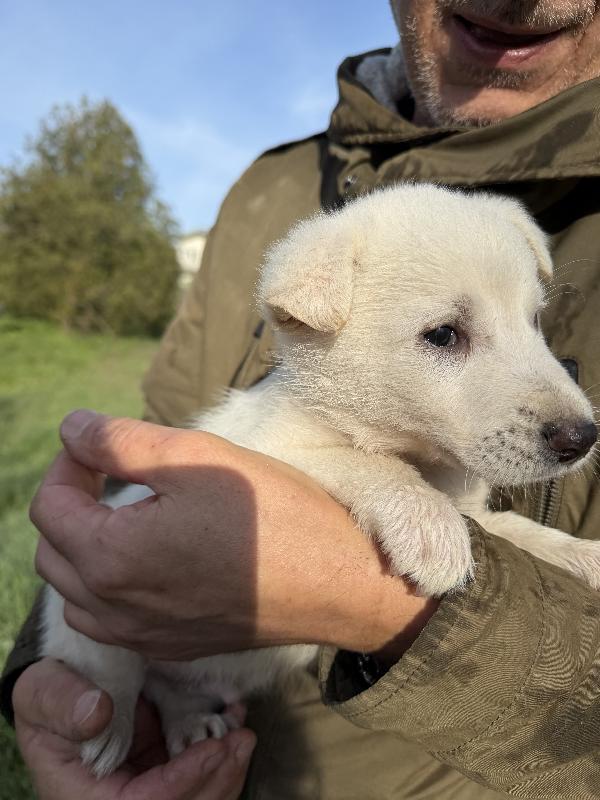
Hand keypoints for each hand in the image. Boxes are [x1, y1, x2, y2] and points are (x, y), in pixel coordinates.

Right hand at [14, 658, 254, 799]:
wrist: (60, 692)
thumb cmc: (48, 695)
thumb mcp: (42, 692)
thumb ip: (62, 703)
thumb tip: (96, 713)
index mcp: (86, 798)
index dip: (181, 784)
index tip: (212, 751)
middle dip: (216, 780)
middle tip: (241, 741)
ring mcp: (146, 788)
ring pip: (196, 797)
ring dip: (226, 771)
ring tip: (243, 732)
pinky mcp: (163, 770)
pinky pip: (199, 775)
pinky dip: (221, 755)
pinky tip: (234, 722)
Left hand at [32, 410, 436, 660]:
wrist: (337, 581)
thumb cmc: (273, 514)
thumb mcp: (196, 457)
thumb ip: (120, 441)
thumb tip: (72, 428)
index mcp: (111, 558)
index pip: (48, 506)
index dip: (67, 463)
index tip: (96, 441)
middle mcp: (114, 609)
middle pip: (54, 551)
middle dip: (70, 503)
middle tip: (108, 471)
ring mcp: (142, 637)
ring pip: (76, 593)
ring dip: (84, 549)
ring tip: (124, 515)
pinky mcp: (171, 648)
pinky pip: (112, 621)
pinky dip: (110, 586)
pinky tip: (148, 560)